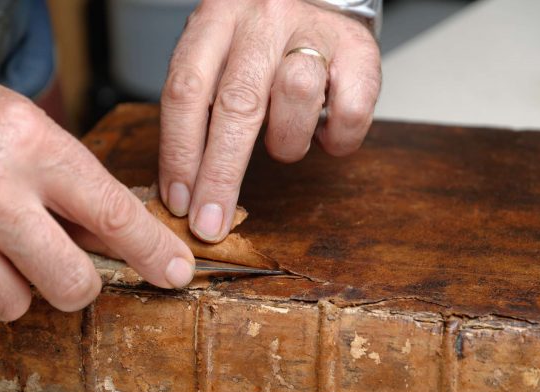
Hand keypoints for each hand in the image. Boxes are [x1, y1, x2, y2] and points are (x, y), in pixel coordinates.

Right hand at [0, 34, 194, 320]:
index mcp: (27, 143)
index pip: (113, 214)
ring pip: (14, 305)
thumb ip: (63, 176)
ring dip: (8, 282)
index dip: (154, 251)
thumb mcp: (10, 119)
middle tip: (60, 266)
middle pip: (72, 284)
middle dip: (75, 283)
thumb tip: (112, 230)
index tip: (174, 271)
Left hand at [159, 0, 380, 241]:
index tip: (180, 202)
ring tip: (284, 142)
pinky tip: (324, 133)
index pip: (186, 92)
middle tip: (212, 222)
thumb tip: (180, 191)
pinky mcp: (359, 49)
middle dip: (222, 175)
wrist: (315, 1)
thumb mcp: (214, 61)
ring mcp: (312, 30)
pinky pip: (350, 112)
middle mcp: (261, 19)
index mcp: (214, 21)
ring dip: (286, 142)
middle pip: (238, 103)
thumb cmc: (257, 45)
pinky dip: (336, 139)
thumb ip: (197, 111)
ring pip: (296, 97)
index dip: (179, 154)